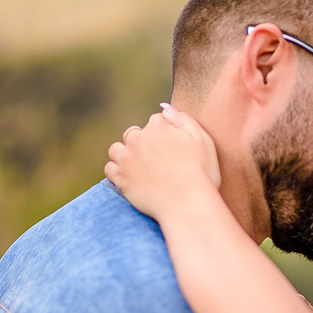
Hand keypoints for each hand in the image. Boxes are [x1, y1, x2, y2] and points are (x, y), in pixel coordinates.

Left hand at [105, 104, 220, 220]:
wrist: (189, 205)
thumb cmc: (201, 173)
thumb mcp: (203, 140)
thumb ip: (183, 119)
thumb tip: (164, 108)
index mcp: (159, 127)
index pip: (156, 121)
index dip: (165, 134)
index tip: (173, 149)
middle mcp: (139, 139)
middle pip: (134, 133)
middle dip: (142, 142)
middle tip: (157, 161)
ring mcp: (127, 158)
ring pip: (117, 149)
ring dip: (125, 154)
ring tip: (140, 168)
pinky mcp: (120, 178)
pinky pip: (109, 168)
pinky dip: (117, 171)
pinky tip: (131, 178)